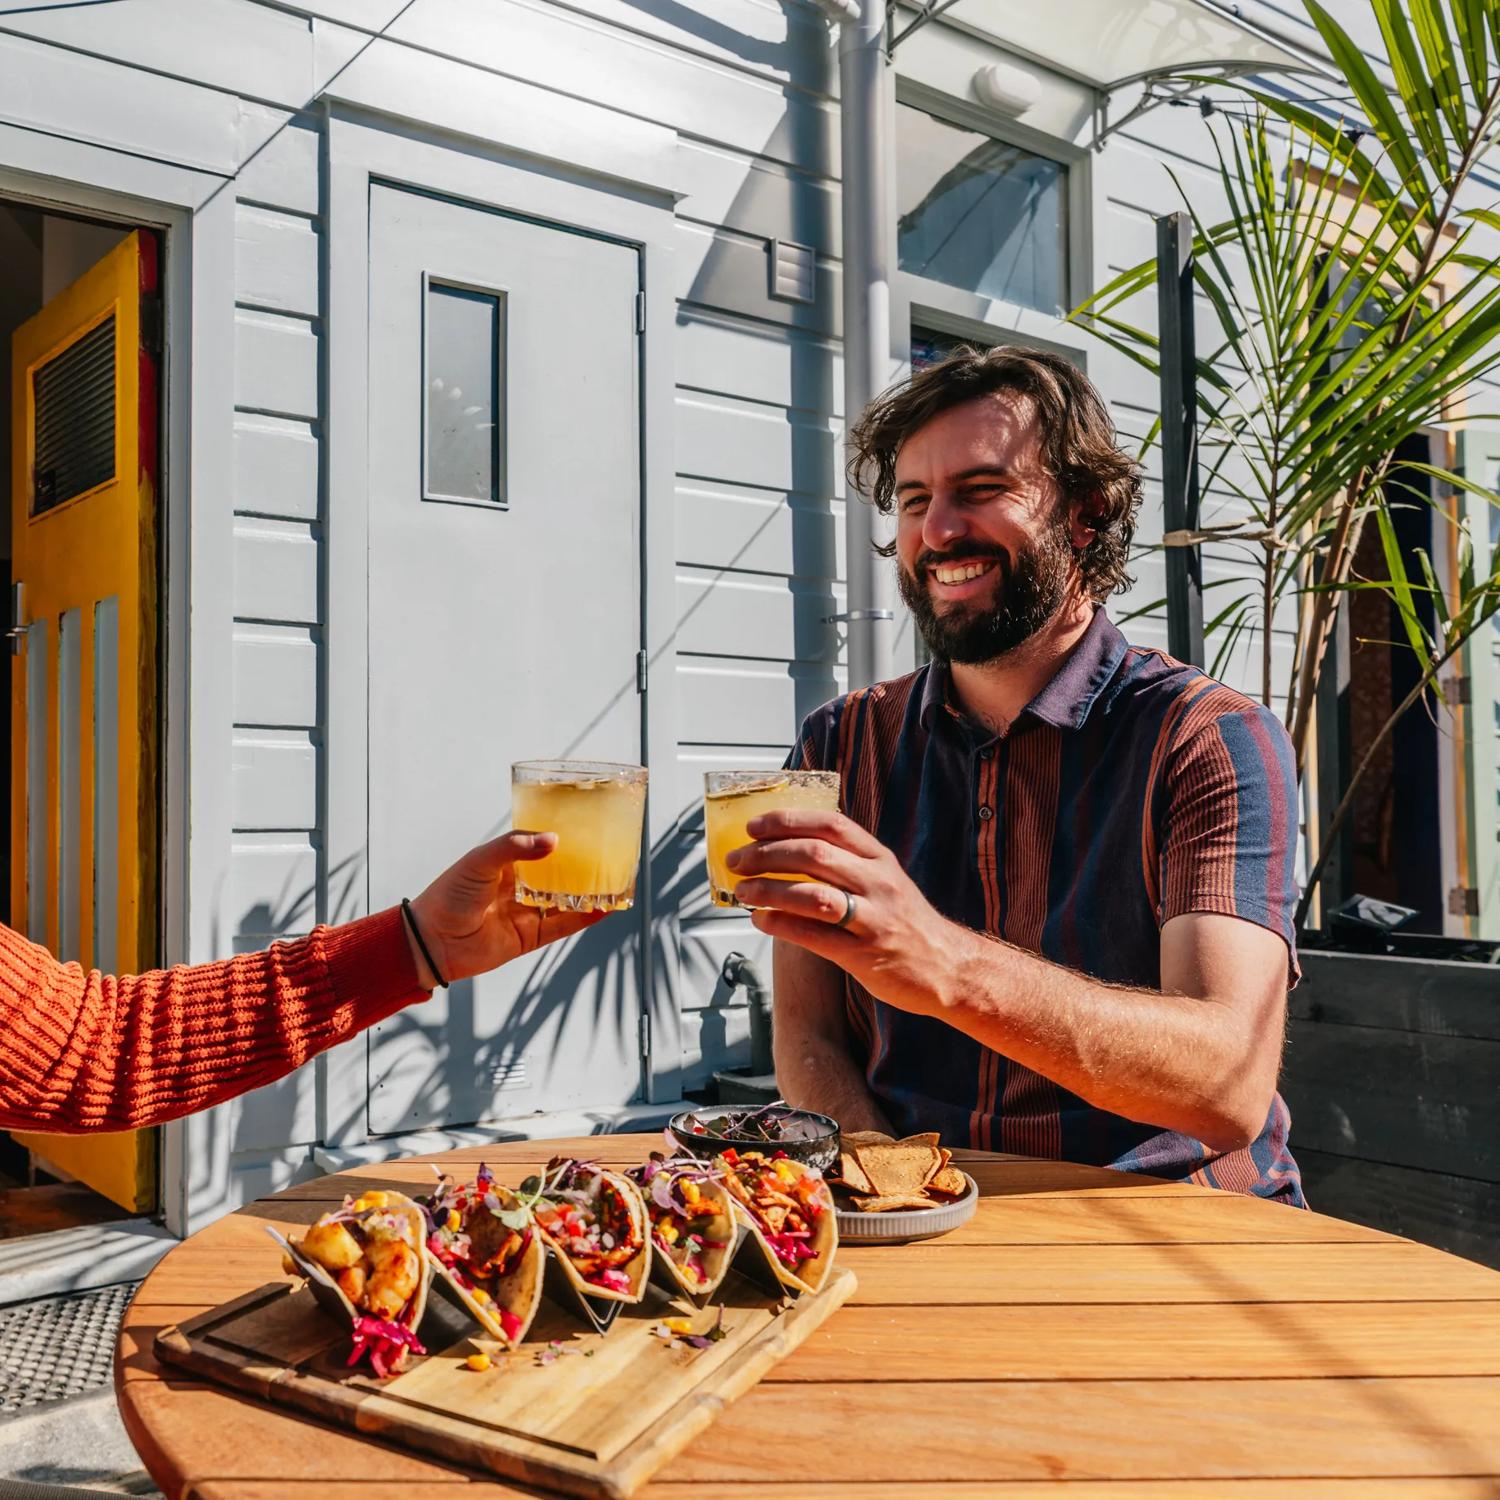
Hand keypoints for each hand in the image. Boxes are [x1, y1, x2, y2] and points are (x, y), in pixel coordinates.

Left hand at [404, 832, 606, 987]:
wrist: (432, 941)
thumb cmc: (448, 895)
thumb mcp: (479, 860)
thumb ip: (515, 847)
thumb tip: (553, 840)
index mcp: (506, 864)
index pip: (539, 847)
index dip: (561, 840)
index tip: (585, 830)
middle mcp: (519, 887)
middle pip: (558, 875)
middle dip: (581, 867)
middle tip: (607, 855)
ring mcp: (526, 912)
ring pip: (565, 901)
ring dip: (588, 893)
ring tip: (614, 882)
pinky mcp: (530, 937)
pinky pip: (563, 926)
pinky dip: (584, 918)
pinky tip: (603, 908)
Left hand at [729, 809, 958, 1016]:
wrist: (947, 966)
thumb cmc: (905, 921)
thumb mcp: (885, 878)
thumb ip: (847, 861)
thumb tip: (790, 847)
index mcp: (879, 858)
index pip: (830, 825)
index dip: (787, 821)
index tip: (754, 826)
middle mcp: (878, 882)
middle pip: (814, 854)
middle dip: (767, 854)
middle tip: (738, 860)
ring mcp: (873, 918)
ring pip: (812, 894)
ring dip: (769, 889)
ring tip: (743, 890)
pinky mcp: (865, 954)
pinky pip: (815, 936)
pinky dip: (781, 925)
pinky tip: (761, 920)